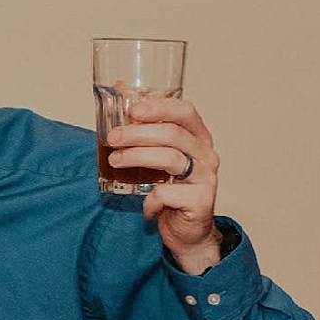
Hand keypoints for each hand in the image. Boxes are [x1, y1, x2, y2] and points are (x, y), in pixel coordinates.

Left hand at [106, 94, 222, 273]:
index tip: (132, 110)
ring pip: (171, 159)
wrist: (189, 231)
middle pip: (173, 134)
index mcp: (198, 137)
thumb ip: (144, 126)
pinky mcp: (200, 201)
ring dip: (137, 157)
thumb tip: (120, 88)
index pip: (185, 111)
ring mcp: (206, 178)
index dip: (159, 107)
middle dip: (137, 134)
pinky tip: (144, 204)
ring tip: (115, 161)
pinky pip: (168, 192)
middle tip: (113, 138)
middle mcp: (206, 155)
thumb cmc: (171, 188)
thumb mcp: (158, 154)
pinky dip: (149, 198)